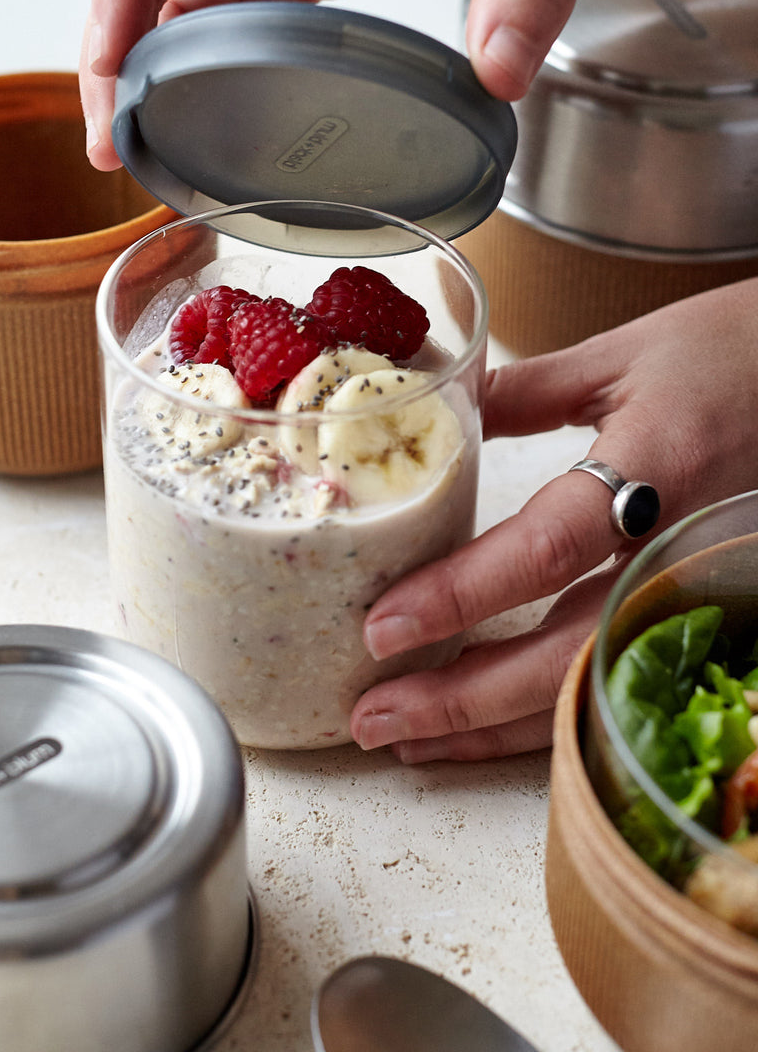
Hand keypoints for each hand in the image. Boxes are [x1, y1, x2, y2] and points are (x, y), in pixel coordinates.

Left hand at [350, 278, 757, 761]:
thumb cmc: (740, 352)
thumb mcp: (624, 356)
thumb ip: (525, 390)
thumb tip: (438, 408)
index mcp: (656, 469)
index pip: (547, 549)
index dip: (462, 595)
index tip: (383, 628)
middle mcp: (678, 549)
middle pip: (565, 653)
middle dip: (462, 699)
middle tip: (371, 717)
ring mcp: (698, 593)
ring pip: (591, 685)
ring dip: (493, 725)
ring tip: (407, 739)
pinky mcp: (705, 615)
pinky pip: (617, 679)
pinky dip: (544, 712)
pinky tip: (487, 725)